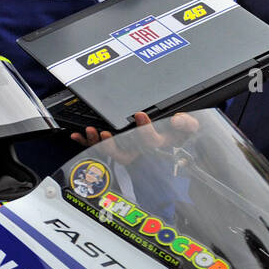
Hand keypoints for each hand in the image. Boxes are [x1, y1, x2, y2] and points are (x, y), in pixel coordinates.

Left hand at [70, 110, 199, 161]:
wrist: (177, 137)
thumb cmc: (181, 131)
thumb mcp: (192, 126)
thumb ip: (187, 124)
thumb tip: (177, 120)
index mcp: (159, 145)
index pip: (151, 141)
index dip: (144, 130)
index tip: (139, 114)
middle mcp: (141, 150)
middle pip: (124, 154)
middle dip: (112, 146)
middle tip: (105, 133)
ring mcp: (127, 148)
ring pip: (109, 153)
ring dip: (98, 143)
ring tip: (91, 131)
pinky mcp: (115, 144)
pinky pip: (99, 146)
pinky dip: (86, 141)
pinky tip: (76, 135)